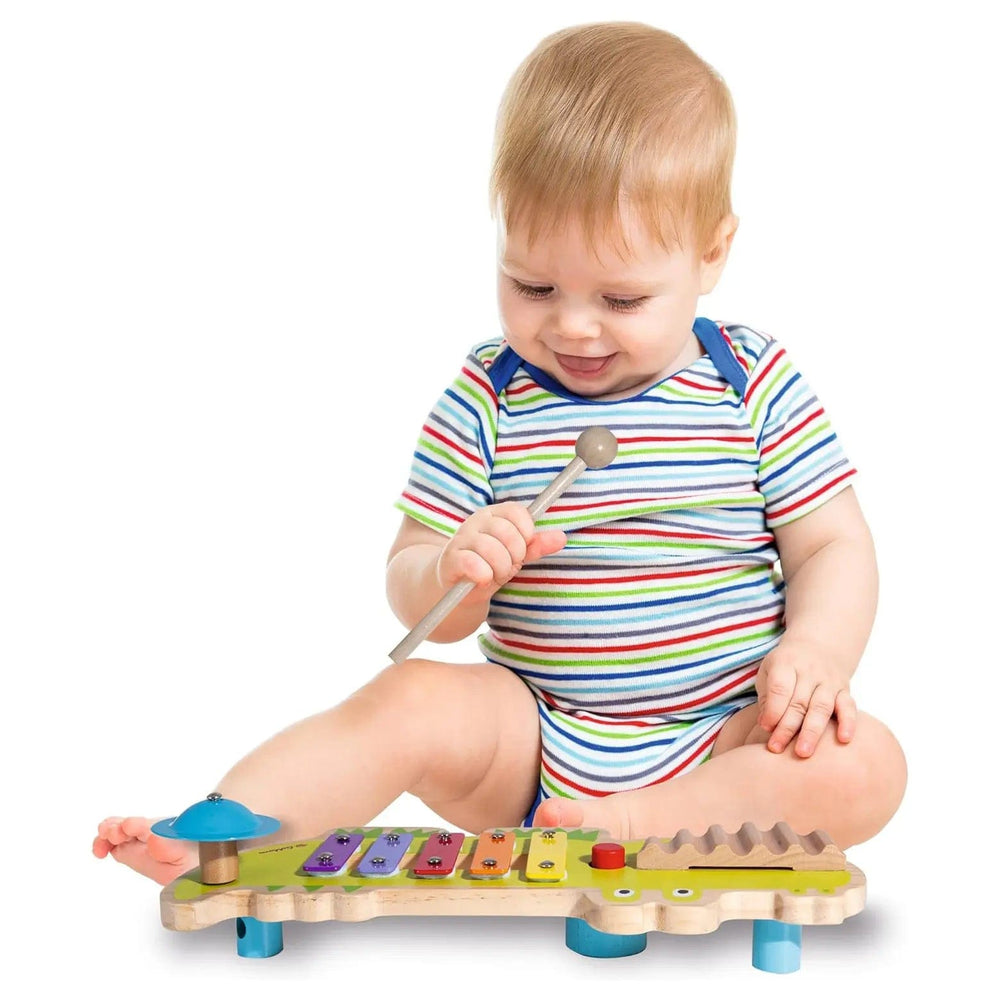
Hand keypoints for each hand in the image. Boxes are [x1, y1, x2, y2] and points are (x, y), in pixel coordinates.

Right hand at [437, 501, 565, 600]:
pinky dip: (484, 575)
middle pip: (508, 533)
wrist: (456, 590)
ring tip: (494, 575)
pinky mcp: (450, 558)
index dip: (526, 533)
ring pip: (493, 550)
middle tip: (507, 566)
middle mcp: (475, 521)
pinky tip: (482, 579)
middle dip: (515, 557)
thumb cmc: (488, 566)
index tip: (522, 549)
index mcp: (493, 514)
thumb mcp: (515, 555)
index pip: (517, 512)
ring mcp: (461, 538)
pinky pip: (474, 564)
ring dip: (500, 570)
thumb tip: (561, 537)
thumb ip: (536, 545)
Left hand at [755, 637, 855, 757]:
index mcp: (786, 663)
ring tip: (803, 753)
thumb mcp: (768, 671)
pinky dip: (848, 722)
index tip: (765, 728)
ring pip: (821, 708)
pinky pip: (849, 706)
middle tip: (777, 748)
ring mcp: (829, 680)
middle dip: (787, 727)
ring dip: (812, 732)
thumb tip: (766, 724)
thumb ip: (767, 697)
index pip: (780, 688)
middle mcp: (809, 671)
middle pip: (799, 702)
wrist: (817, 646)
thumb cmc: (786, 666)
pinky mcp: (845, 690)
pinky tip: (844, 740)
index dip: (772, 710)